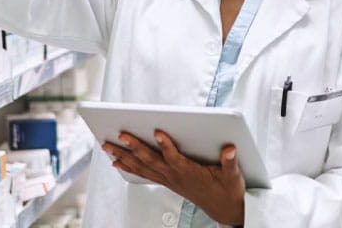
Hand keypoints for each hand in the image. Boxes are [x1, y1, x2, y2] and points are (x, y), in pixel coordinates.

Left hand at [104, 130, 244, 225]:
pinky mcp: (167, 182)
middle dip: (134, 147)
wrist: (224, 209)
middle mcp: (175, 176)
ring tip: (108, 146)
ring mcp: (169, 180)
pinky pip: (144, 174)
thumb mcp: (233, 176)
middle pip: (151, 160)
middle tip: (121, 134)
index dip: (166, 145)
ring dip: (124, 156)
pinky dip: (129, 167)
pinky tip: (117, 161)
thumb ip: (230, 162)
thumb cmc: (227, 190)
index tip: (158, 131)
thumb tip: (230, 149)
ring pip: (142, 167)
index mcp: (190, 172)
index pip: (175, 157)